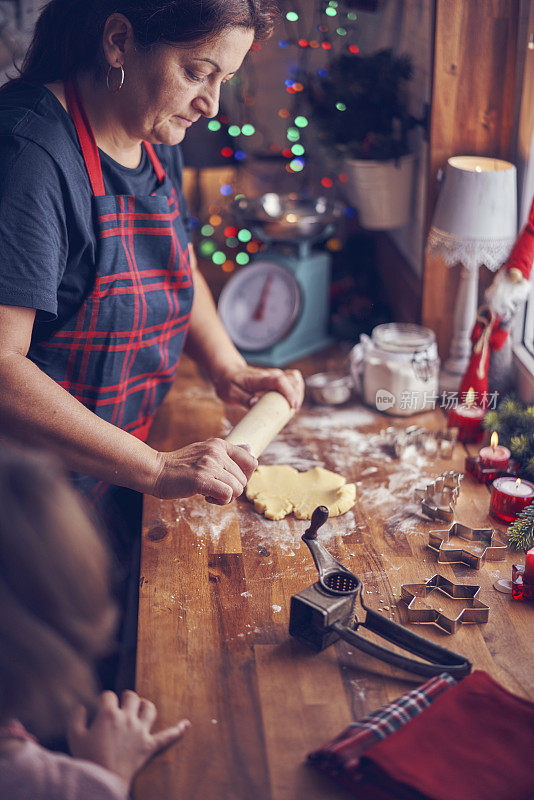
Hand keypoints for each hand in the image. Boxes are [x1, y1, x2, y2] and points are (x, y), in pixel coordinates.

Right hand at [67, 690, 189, 785]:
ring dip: (145, 706)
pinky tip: (186, 724)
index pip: (108, 695)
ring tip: (140, 707)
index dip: (103, 699)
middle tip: (121, 704)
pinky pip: (167, 736)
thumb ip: (76, 718)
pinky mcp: (149, 746)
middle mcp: (127, 718)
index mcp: (109, 714)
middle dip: (126, 697)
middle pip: (131, 696)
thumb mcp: (74, 737)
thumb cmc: (86, 759)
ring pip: (149, 708)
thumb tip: (81, 708)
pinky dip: (177, 731)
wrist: (101, 781)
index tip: (99, 706)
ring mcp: (140, 732)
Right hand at [151, 438, 257, 501]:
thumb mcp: (205, 451)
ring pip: (237, 489)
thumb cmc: (181, 465)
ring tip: (210, 493)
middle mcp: (216, 451)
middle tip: (215, 489)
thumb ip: (227, 452)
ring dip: (225, 497)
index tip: (231, 482)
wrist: (156, 471)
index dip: (245, 476)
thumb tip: (251, 448)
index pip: (250, 460)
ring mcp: (209, 464)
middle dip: (232, 490)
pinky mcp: (201, 479)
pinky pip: (226, 495)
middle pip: (243, 480)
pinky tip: (207, 497)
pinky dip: (220, 501)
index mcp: (219, 444)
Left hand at [212, 365, 304, 409]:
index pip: (278, 380)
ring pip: (295, 380)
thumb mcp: (230, 394)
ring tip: (291, 408)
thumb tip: (256, 403)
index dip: (289, 392)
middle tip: (288, 412)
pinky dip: (297, 390)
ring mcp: (275, 374)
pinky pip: (294, 380)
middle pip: (291, 380)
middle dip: (296, 396)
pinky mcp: (278, 377)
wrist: (228, 373)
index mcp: (258, 378)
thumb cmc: (229, 385)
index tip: (293, 406)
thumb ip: (243, 398)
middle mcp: (269, 374)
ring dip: (298, 394)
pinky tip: (292, 401)